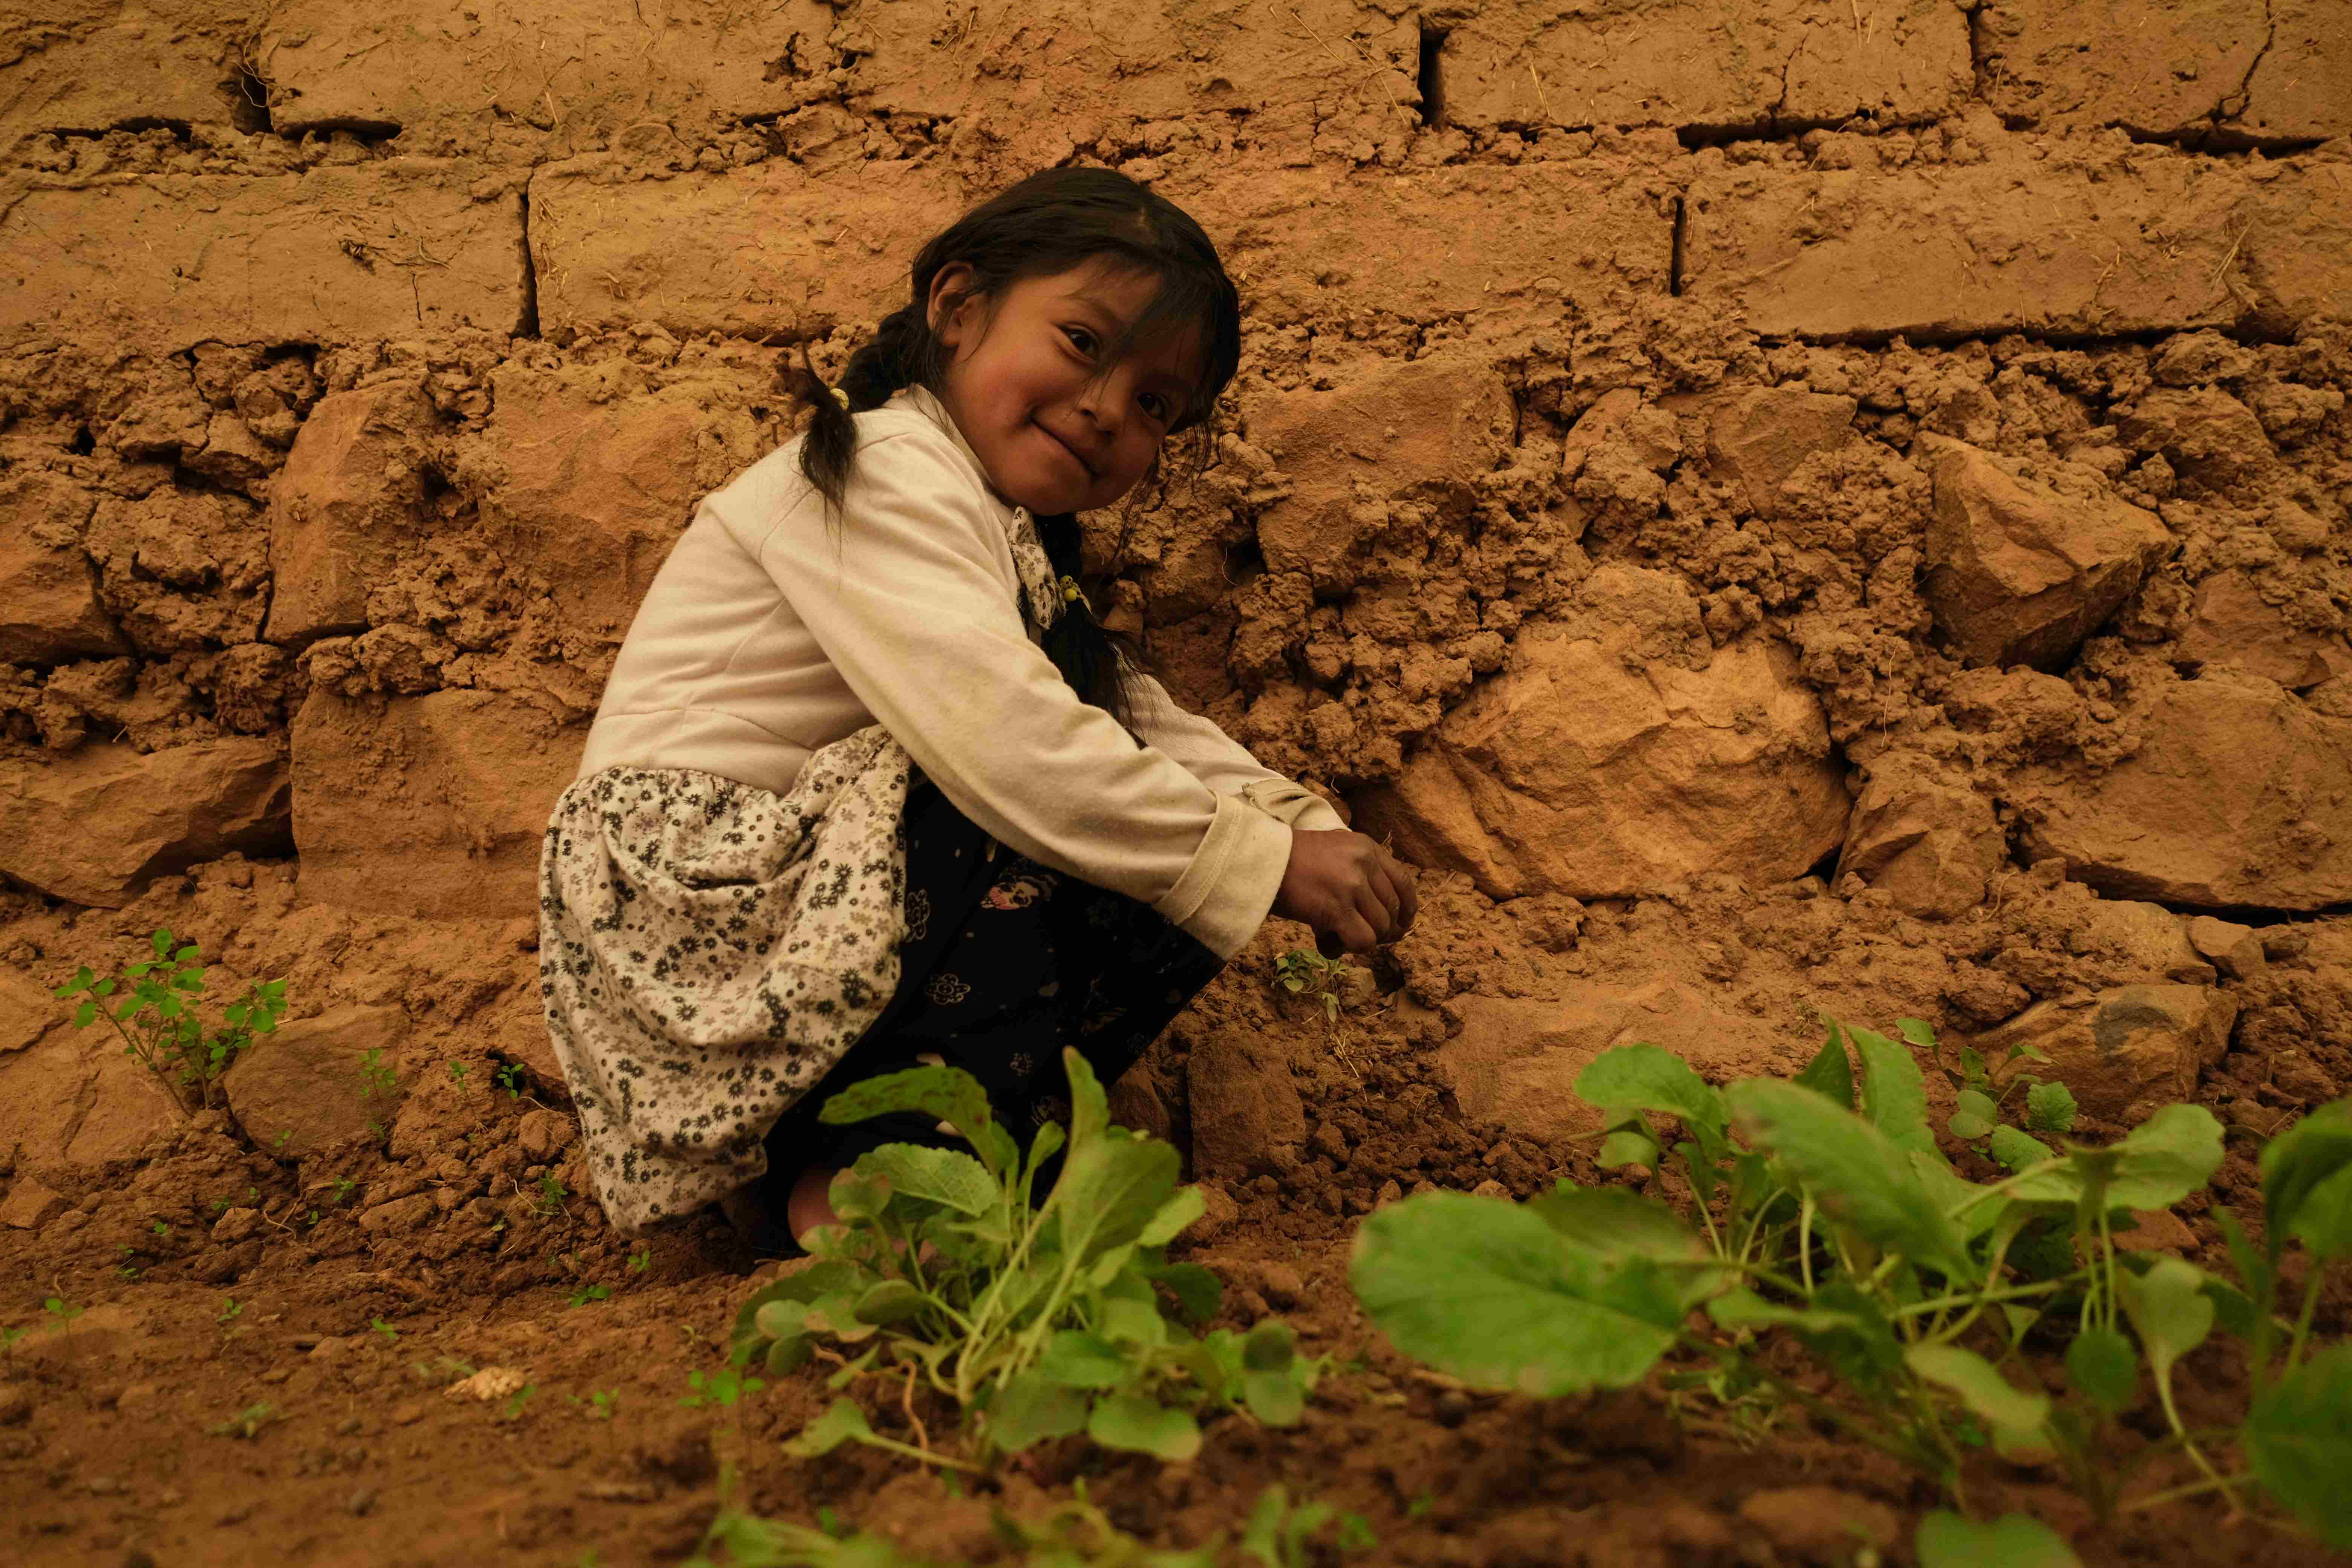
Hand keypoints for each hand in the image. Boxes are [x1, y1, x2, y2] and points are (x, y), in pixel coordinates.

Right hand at [1272, 829, 1417, 955]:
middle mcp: (1364, 863)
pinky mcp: (1337, 908)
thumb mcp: (1333, 850)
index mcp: (1366, 847)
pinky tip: (1331, 941)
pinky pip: (1363, 941)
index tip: (1402, 923)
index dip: (1408, 908)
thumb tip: (1382, 913)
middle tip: (1364, 937)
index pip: (1403, 881)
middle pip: (1393, 909)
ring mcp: (1352, 885)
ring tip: (1338, 935)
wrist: (1259, 860)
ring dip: (1362, 939)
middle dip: (1383, 931)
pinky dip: (1351, 947)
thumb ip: (1358, 870)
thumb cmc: (1290, 860)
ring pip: (1380, 928)